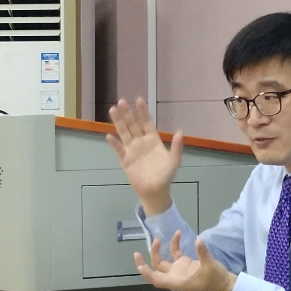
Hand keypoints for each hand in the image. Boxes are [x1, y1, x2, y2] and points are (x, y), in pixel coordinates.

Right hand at [106, 97, 183, 215]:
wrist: (156, 191)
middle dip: (127, 113)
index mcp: (153, 139)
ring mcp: (132, 150)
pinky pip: (118, 150)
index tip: (139, 99)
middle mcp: (141, 141)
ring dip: (118, 122)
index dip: (142, 111)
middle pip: (133, 124)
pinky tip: (109, 136)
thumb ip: (177, 147)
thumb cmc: (166, 175)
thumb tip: (181, 132)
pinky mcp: (125, 160)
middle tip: (122, 101)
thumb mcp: (174, 161)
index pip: (147, 122)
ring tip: (113, 110)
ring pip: (124, 133)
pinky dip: (114, 143)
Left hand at [134, 231, 236, 290]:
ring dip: (158, 251)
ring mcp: (179, 270)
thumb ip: (202, 253)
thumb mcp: (209, 266)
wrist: (224, 282)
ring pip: (163, 262)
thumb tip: (198, 241)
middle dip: (149, 259)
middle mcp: (175, 276)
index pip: (157, 279)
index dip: (148, 273)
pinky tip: (178, 234)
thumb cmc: (215, 279)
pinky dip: (175, 245)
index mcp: (177, 281)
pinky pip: (175, 254)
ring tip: (158, 239)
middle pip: (156, 269)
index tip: (140, 265)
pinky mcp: (185, 264)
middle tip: (144, 248)